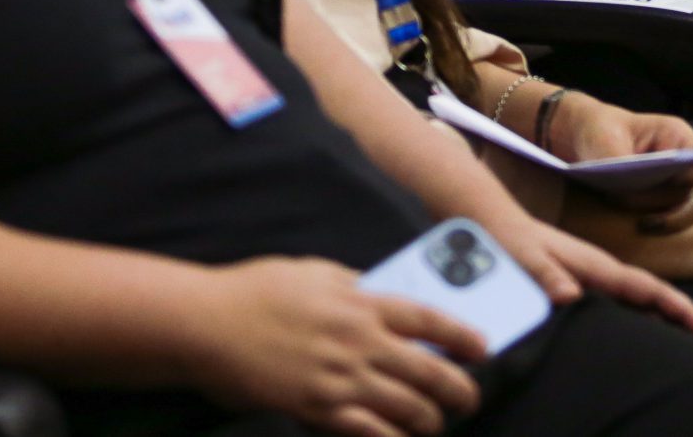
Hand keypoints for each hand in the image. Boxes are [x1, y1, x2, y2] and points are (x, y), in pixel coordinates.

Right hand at [189, 257, 483, 435]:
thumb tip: (380, 295)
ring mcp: (339, 378)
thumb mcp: (316, 273)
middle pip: (427, 371)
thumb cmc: (258, 291)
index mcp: (362, 302)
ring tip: (435, 424)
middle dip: (458, 389)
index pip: (428, 320)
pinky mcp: (315, 409)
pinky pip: (367, 432)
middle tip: (470, 398)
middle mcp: (359, 341)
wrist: (208, 324)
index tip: (483, 348)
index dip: (462, 336)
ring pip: (405, 407)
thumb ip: (354, 286)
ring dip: (429, 420)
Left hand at [491, 213, 692, 343]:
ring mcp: (594, 277)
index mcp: (598, 266)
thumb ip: (547, 275)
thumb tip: (570, 297)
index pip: (653, 291)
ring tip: (688, 355)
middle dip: (686, 323)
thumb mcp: (524, 257)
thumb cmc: (508, 239)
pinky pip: (621, 308)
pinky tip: (641, 342)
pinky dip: (641, 324)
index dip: (684, 312)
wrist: (491, 220)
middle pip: (656, 299)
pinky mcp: (582, 284)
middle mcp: (603, 271)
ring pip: (641, 304)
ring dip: (666, 325)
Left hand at [548, 93, 692, 229]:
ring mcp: (670, 186)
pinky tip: (632, 225)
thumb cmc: (598, 130)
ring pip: (682, 212)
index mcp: (675, 137)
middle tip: (624, 197)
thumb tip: (631, 188)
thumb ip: (620, 162)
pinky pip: (667, 221)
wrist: (581, 140)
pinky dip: (654, 226)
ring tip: (634, 219)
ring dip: (660, 219)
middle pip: (690, 193)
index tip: (671, 180)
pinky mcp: (657, 204)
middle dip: (659, 200)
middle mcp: (680, 164)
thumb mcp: (604, 140)